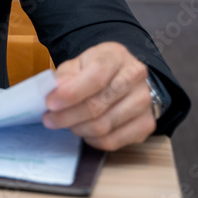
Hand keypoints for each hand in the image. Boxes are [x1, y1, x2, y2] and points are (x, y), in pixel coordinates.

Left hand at [42, 42, 156, 150]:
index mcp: (115, 56)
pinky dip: (92, 140)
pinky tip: (84, 130)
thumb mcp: (77, 64)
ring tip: (67, 123)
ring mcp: (144, 102)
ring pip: (103, 126)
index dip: (70, 94)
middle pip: (97, 106)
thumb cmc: (95, 70)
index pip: (95, 78)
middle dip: (67, 116)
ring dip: (78, 129)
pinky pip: (113, 141)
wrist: (123, 78)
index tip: (50, 104)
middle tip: (49, 120)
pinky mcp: (147, 124)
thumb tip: (54, 93)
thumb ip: (64, 77)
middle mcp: (135, 77)